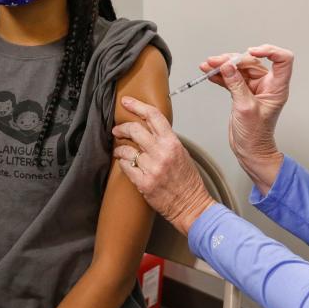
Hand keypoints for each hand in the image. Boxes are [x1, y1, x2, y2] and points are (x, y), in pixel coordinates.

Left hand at [112, 97, 215, 235]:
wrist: (191, 205)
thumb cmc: (187, 182)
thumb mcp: (181, 153)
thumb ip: (166, 140)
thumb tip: (149, 129)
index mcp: (173, 143)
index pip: (154, 116)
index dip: (138, 105)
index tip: (127, 102)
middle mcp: (162, 153)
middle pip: (135, 129)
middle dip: (122, 127)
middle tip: (117, 129)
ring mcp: (152, 168)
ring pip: (126, 148)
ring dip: (120, 148)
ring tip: (120, 150)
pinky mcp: (143, 182)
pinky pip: (125, 166)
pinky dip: (122, 162)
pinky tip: (123, 162)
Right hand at [205, 45, 289, 192]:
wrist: (249, 151)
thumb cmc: (255, 135)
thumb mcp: (245, 108)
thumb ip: (236, 85)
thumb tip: (228, 66)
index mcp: (276, 88)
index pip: (282, 60)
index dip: (269, 51)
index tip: (251, 51)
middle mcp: (267, 85)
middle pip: (253, 62)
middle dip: (233, 59)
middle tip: (217, 62)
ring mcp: (254, 88)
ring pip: (240, 69)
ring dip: (223, 66)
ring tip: (208, 65)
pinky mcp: (243, 93)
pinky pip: (232, 79)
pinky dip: (221, 75)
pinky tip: (209, 74)